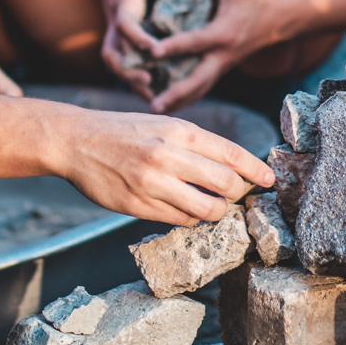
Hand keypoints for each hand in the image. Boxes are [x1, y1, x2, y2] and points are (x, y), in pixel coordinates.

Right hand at [46, 107, 274, 226]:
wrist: (76, 141)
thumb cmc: (125, 131)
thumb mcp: (163, 124)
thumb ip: (196, 144)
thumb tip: (233, 167)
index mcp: (179, 131)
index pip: (231, 153)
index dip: (256, 170)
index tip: (270, 180)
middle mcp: (168, 155)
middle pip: (226, 184)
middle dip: (238, 193)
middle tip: (235, 195)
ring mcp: (152, 182)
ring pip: (206, 209)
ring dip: (217, 212)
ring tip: (213, 206)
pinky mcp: (137, 205)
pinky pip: (180, 220)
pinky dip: (190, 218)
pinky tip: (185, 209)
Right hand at [95, 0, 182, 99]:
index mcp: (123, 6)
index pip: (126, 24)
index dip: (137, 37)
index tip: (155, 50)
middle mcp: (115, 26)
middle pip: (114, 54)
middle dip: (129, 71)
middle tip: (150, 83)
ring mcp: (115, 39)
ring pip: (117, 66)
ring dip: (132, 82)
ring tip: (155, 97)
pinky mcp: (120, 47)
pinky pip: (125, 68)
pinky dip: (137, 82)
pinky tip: (158, 95)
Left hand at [145, 0, 290, 113]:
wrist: (281, 19)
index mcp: (223, 34)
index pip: (194, 42)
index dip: (173, 46)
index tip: (153, 52)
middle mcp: (223, 54)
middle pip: (196, 79)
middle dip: (175, 93)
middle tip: (153, 104)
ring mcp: (224, 64)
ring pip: (200, 88)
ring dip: (180, 100)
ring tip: (156, 110)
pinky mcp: (223, 67)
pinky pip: (204, 85)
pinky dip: (189, 95)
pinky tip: (172, 103)